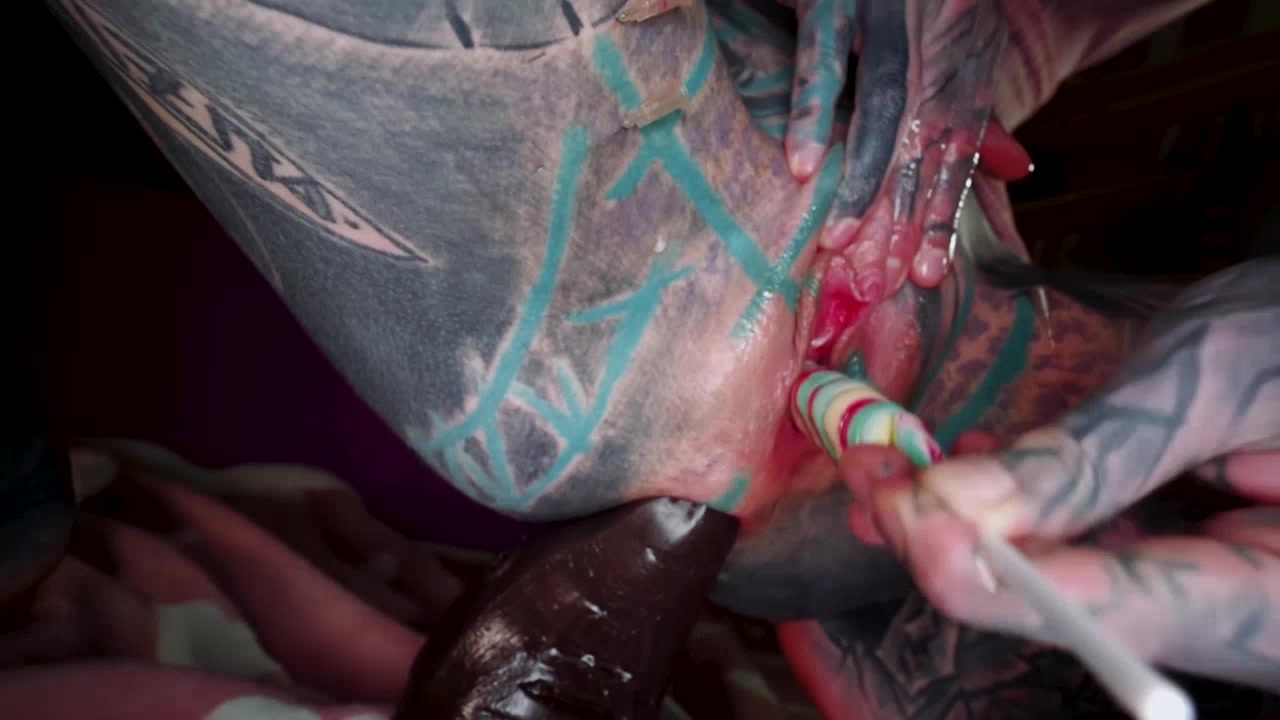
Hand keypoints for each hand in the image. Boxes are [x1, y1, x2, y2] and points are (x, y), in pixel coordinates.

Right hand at [781, 0, 1211, 296]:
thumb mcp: (962, 48)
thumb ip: (977, 111)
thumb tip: (1018, 169)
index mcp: (961, 66)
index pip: (955, 152)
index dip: (941, 214)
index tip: (926, 274)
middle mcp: (929, 51)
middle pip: (919, 146)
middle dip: (903, 215)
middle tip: (883, 278)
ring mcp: (884, 24)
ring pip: (878, 114)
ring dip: (862, 179)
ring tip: (842, 240)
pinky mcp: (835, 0)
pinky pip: (823, 65)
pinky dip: (813, 116)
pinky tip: (803, 166)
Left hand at [846, 258, 1279, 690]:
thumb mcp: (1211, 379)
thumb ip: (1097, 455)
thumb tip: (960, 509)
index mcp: (1271, 599)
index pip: (1109, 611)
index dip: (988, 570)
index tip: (905, 508)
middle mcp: (1237, 621)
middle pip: (1071, 609)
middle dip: (954, 542)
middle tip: (872, 468)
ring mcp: (1204, 598)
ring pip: (1061, 586)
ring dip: (965, 525)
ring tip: (888, 462)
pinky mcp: (1177, 565)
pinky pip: (1083, 555)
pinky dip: (1012, 512)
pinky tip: (954, 472)